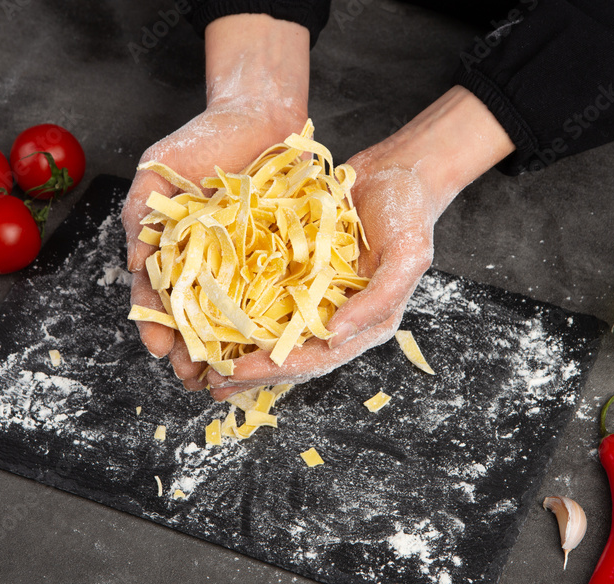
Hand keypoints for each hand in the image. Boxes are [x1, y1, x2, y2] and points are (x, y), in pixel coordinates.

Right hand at [121, 14, 309, 390]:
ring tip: (224, 375)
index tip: (159, 347)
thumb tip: (130, 266)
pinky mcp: (277, 256)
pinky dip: (266, 320)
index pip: (158, 296)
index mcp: (172, 251)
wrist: (258, 115)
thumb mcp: (157, 169)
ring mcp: (242, 263)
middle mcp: (205, 264)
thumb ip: (139, 213)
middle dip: (190, 349)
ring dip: (226, 348)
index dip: (155, 323)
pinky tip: (265, 345)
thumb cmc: (201, 140)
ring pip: (231, 315)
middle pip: (194, 317)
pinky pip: (272, 293)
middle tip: (192, 376)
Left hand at [206, 86, 515, 400]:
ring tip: (204, 369)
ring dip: (243, 353)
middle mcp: (339, 317)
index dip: (276, 368)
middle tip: (211, 381)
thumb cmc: (408, 213)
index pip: (317, 357)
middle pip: (291, 354)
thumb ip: (378, 299)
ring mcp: (319, 297)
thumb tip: (336, 335)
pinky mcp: (302, 275)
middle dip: (252, 371)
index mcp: (366, 322)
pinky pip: (269, 299)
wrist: (398, 172)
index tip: (237, 372)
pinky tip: (214, 322)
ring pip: (277, 334)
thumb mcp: (408, 255)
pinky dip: (243, 314)